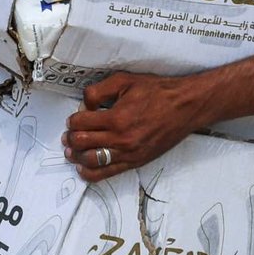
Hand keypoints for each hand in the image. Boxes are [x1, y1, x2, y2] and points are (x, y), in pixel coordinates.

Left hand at [62, 71, 205, 182]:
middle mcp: (121, 139)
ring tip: (72, 151)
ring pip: (90, 161)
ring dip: (76, 156)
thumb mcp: (126, 80)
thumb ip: (99, 90)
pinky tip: (82, 168)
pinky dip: (89, 173)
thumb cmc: (157, 92)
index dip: (73, 120)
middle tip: (69, 134)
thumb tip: (84, 105)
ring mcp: (128, 153)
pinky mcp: (135, 162)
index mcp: (116, 117)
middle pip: (81, 143)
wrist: (185, 107)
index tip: (74, 118)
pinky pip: (106, 174)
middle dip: (70, 138)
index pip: (80, 123)